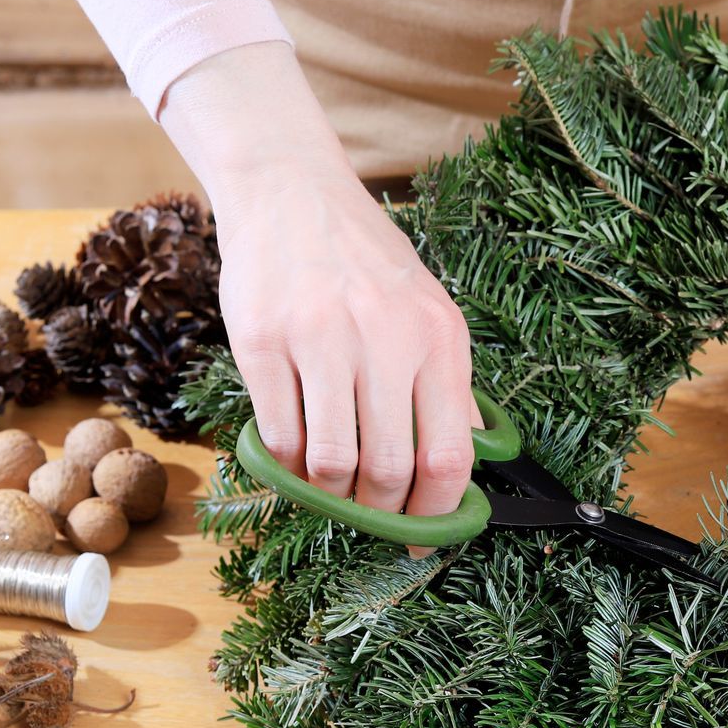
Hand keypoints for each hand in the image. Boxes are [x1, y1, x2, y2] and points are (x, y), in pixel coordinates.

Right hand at [161, 43, 474, 517]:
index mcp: (437, 338)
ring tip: (331, 484)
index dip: (437, 511)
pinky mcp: (261, 342)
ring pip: (329, 462)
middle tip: (372, 515)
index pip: (449, 454)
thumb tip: (466, 461)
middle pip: (388, 469)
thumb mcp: (428, 311)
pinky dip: (287, 462)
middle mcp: (384, 339)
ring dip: (331, 492)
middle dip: (380, 510)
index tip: (423, 535)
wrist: (292, 192)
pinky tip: (294, 452)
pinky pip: (278, 434)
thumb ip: (448, 386)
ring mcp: (319, 340)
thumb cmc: (366, 261)